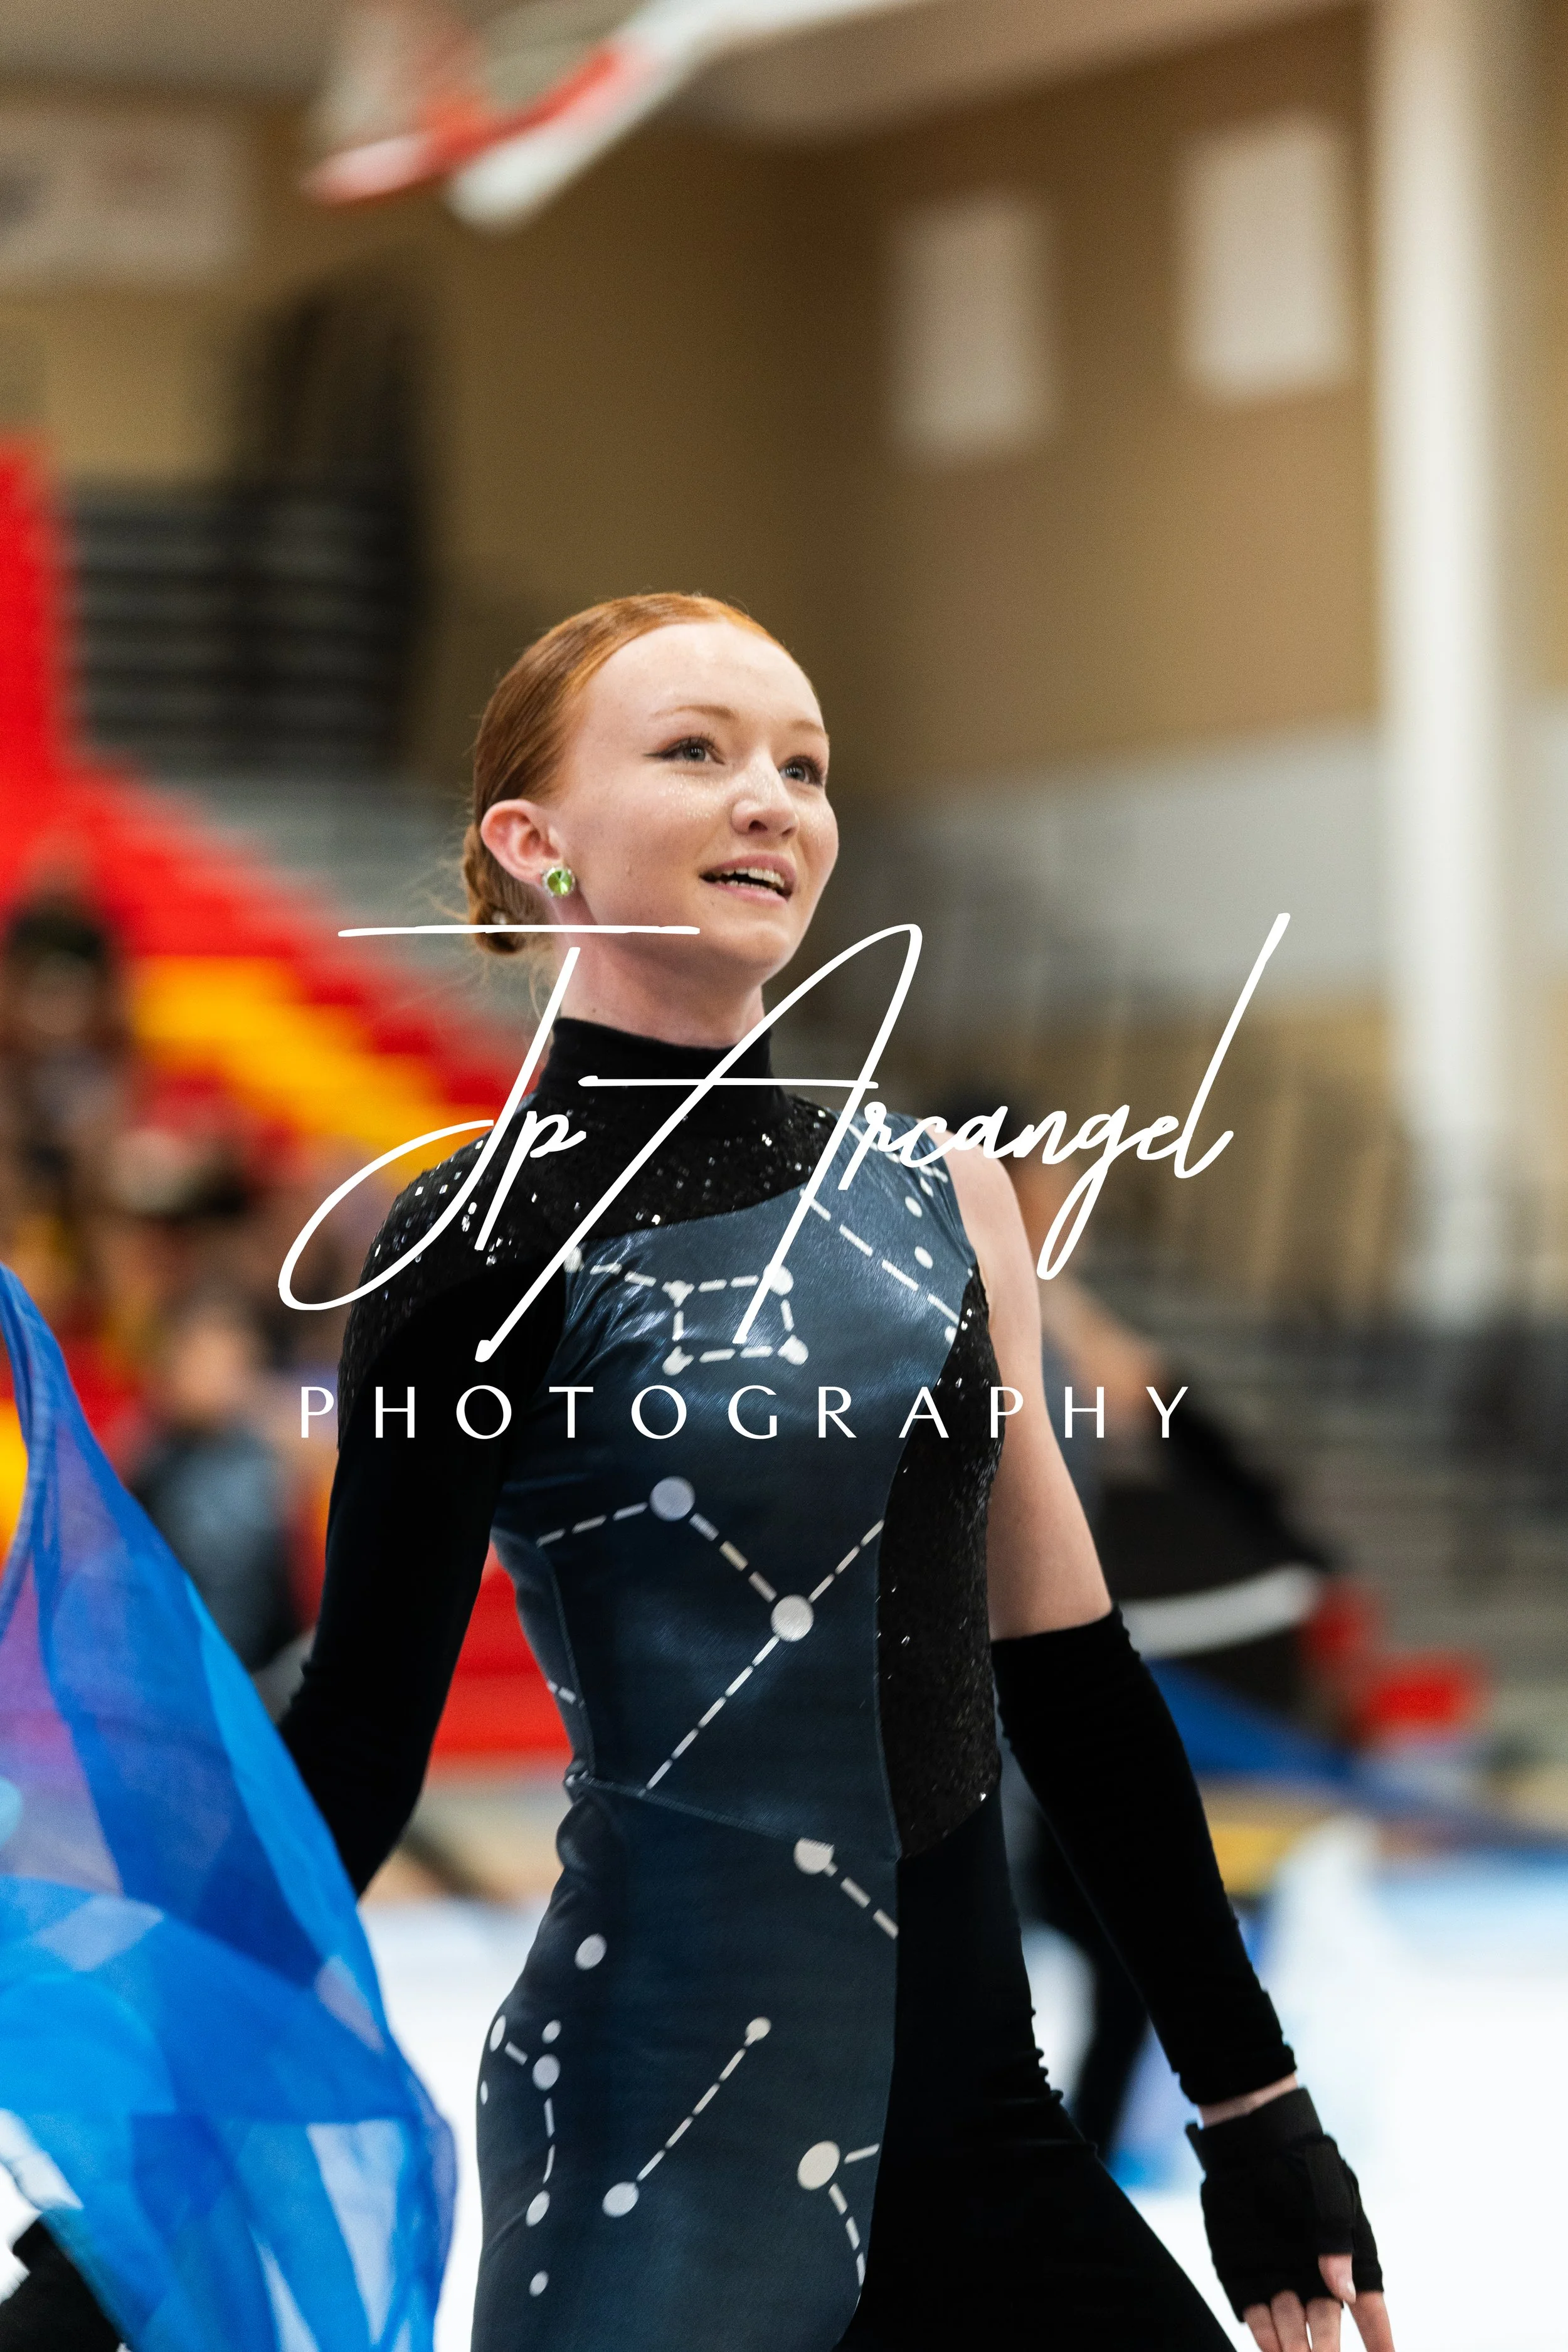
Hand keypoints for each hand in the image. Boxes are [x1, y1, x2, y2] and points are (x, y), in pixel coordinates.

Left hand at [1186, 2089, 1389, 2351]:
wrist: (1252, 2138)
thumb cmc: (1300, 2162)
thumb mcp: (1327, 2197)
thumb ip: (1335, 2243)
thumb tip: (1345, 2292)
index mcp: (1344, 2259)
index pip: (1369, 2309)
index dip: (1379, 2337)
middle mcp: (1313, 2277)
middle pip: (1326, 2326)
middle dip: (1327, 2348)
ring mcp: (1279, 2277)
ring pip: (1291, 2326)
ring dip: (1294, 2346)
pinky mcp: (1245, 2274)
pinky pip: (1256, 2313)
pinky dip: (1263, 2334)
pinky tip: (1271, 2348)